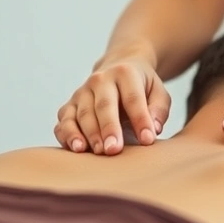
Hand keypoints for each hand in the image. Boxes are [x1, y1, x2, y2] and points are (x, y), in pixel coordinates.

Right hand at [54, 48, 171, 154]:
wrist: (117, 71)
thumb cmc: (142, 88)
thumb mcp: (158, 93)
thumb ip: (159, 109)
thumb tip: (153, 130)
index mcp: (125, 73)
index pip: (133, 98)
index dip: (140, 119)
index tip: (147, 140)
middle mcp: (100, 80)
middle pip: (104, 105)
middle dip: (109, 128)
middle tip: (114, 150)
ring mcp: (82, 92)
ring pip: (82, 114)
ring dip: (89, 134)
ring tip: (96, 151)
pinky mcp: (69, 106)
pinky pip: (64, 121)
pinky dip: (67, 135)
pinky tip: (77, 148)